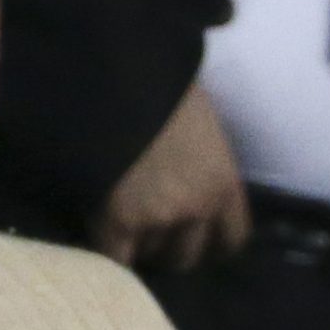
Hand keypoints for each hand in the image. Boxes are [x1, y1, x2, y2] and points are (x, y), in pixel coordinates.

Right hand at [92, 84, 250, 272]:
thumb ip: (202, 161)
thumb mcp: (200, 122)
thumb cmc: (160, 84)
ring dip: (136, 246)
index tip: (196, 240)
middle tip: (148, 234)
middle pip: (188, 255)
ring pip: (150, 254)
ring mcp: (159, 218)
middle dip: (169, 248)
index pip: (231, 239)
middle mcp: (199, 209)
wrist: (116, 73)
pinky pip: (115, 256)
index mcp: (225, 184)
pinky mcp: (119, 220)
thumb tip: (191, 176)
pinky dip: (108, 253)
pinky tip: (97, 239)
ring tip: (118, 226)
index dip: (211, 244)